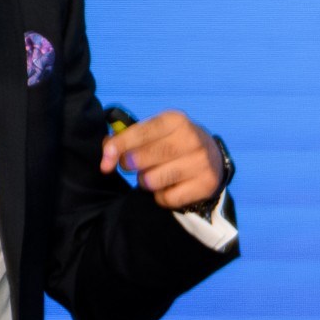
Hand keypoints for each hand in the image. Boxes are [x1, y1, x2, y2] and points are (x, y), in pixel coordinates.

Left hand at [101, 110, 226, 211]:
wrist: (213, 158)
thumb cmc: (173, 143)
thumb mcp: (154, 132)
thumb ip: (126, 138)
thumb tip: (106, 156)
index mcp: (175, 120)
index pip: (140, 133)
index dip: (119, 147)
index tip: (105, 160)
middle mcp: (191, 139)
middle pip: (144, 159)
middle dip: (129, 165)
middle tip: (132, 166)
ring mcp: (201, 163)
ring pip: (153, 181)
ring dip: (146, 182)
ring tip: (154, 175)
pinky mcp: (205, 185)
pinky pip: (167, 198)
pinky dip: (161, 197)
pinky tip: (168, 187)